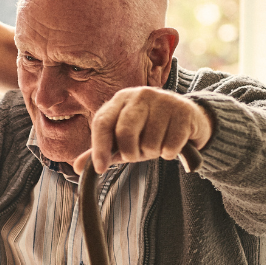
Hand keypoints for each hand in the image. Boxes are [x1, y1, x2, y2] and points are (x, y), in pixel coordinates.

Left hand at [74, 87, 212, 173]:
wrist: (188, 118)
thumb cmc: (150, 129)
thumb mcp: (124, 138)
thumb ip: (102, 150)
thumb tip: (77, 167)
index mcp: (120, 99)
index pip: (102, 123)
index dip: (99, 148)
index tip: (100, 169)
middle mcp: (140, 95)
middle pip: (125, 133)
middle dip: (130, 153)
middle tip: (137, 154)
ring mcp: (164, 100)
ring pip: (150, 143)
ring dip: (153, 153)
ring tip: (157, 144)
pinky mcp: (184, 111)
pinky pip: (170, 146)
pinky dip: (170, 153)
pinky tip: (172, 144)